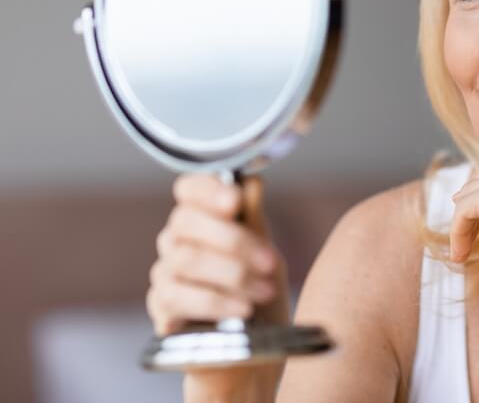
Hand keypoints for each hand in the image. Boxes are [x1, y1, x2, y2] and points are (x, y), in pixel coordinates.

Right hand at [146, 173, 290, 400]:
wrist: (252, 346)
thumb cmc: (256, 288)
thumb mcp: (263, 248)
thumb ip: (253, 215)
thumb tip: (252, 180)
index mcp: (201, 216)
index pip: (188, 188)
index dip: (207, 190)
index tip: (234, 201)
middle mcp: (176, 240)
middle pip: (187, 222)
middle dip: (234, 241)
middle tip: (269, 262)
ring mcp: (164, 273)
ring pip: (186, 260)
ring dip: (233, 275)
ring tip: (265, 291)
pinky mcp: (161, 307)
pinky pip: (178, 298)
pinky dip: (216, 302)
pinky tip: (242, 309)